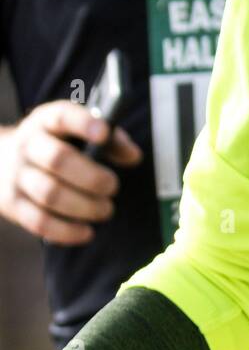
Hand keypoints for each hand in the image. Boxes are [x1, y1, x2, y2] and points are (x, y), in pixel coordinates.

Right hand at [0, 101, 141, 244]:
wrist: (1, 159)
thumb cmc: (55, 144)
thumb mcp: (77, 131)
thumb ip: (110, 139)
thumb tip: (134, 156)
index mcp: (46, 121)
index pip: (62, 117)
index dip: (83, 124)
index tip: (104, 133)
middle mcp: (28, 145)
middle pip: (58, 160)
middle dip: (92, 177)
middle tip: (113, 187)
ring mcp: (16, 175)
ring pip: (50, 194)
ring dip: (84, 207)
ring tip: (106, 210)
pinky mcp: (12, 204)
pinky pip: (39, 221)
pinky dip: (66, 231)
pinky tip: (86, 232)